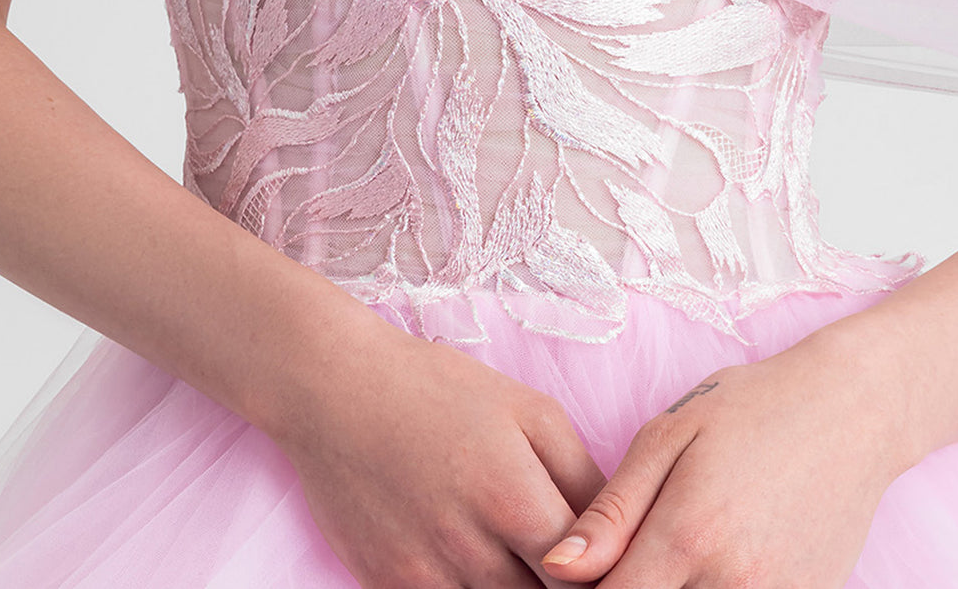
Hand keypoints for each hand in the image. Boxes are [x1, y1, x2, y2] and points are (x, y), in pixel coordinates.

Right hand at [274, 310, 607, 587]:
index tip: (612, 564)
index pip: (585, 578)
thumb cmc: (439, 389)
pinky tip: (477, 563)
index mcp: (514, 498)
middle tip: (565, 562)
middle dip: (561, 586)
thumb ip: (584, 478)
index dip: (604, 575)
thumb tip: (622, 532)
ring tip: (518, 555)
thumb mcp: (529, 411)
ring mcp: (423, 576)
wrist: (336, 389)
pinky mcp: (386, 587)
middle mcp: (470, 549)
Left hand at [539, 334, 911, 587]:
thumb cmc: (750, 408)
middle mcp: (736, 583)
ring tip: (673, 549)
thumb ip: (612, 512)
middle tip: (630, 555)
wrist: (851, 411)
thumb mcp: (668, 436)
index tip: (576, 573)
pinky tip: (712, 559)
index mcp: (689, 535)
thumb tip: (558, 567)